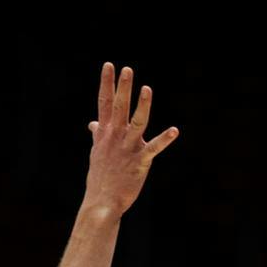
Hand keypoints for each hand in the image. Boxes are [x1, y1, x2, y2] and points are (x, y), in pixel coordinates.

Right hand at [83, 63, 178, 215]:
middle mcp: (115, 137)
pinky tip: (174, 130)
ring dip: (142, 106)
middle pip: (119, 108)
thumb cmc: (101, 177)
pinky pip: (154, 148)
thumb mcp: (96, 152)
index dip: (106, 83)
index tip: (109, 65)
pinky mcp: (141, 161)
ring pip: (137, 123)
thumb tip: (92, 124)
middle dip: (123, 88)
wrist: (102, 201)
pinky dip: (165, 139)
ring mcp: (128, 148)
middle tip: (127, 69)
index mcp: (104, 133)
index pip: (104, 103)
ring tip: (146, 88)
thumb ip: (97, 135)